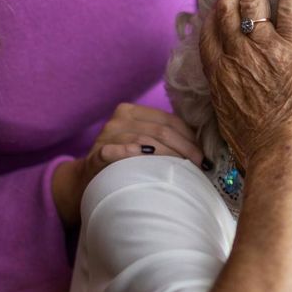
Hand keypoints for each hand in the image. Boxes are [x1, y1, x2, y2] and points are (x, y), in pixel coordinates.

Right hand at [52, 104, 201, 224]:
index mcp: (133, 112)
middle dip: (185, 149)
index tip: (204, 156)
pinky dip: (128, 153)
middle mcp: (119, 120)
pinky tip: (143, 158)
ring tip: (183, 170)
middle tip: (199, 166)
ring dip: (168, 156)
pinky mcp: (96, 155)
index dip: (190, 138)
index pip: (169, 120)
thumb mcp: (143, 144)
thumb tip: (202, 148)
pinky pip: (114, 151)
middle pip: (161, 131)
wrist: (87, 180)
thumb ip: (165, 139)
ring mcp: (106, 137)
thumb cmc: (124, 163)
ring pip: (145, 141)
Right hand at [199, 0, 291, 169]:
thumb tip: (229, 93)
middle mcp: (234, 55)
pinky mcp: (291, 48)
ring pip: (254, 0)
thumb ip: (226, 96)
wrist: (282, 154)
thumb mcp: (228, 119)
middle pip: (227, 8)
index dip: (215, 8)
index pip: (209, 30)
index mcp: (217, 73)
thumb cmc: (259, 148)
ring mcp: (262, 48)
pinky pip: (288, 6)